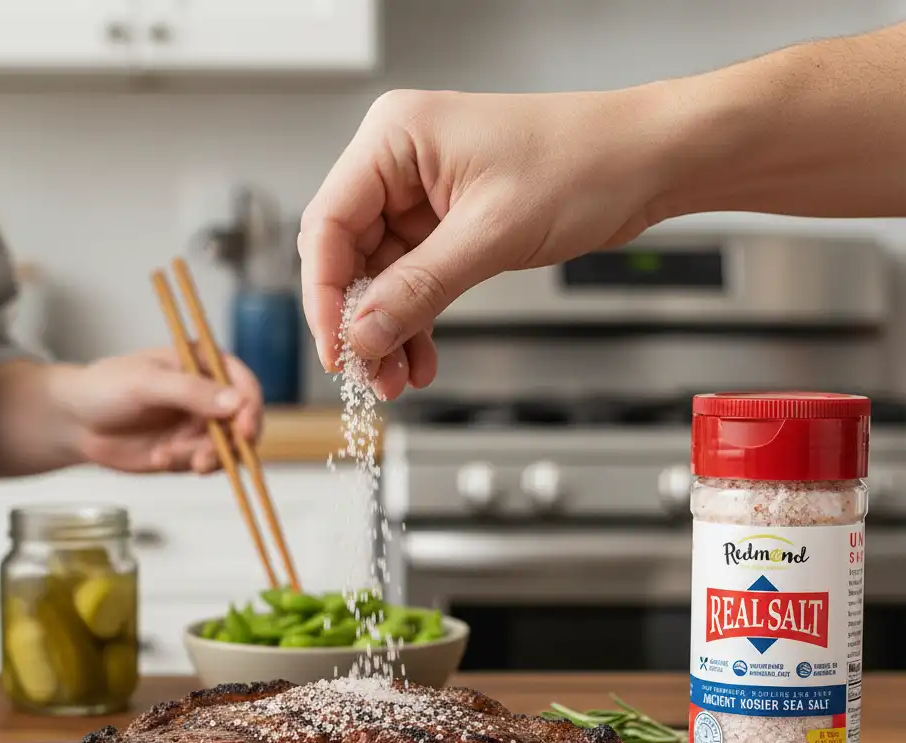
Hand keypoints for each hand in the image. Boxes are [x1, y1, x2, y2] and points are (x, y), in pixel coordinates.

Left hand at [50, 347, 263, 473]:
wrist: (75, 423)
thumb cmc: (105, 388)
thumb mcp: (146, 383)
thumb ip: (191, 391)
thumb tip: (236, 403)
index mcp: (204, 363)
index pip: (244, 384)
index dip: (250, 407)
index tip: (243, 429)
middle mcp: (211, 393)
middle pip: (245, 420)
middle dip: (229, 442)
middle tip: (205, 458)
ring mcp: (202, 423)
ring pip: (230, 447)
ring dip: (206, 457)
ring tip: (169, 457)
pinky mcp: (191, 449)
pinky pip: (210, 463)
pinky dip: (191, 465)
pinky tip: (161, 458)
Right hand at [299, 88, 668, 398]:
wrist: (645, 163)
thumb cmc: (584, 162)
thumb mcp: (490, 234)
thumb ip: (419, 288)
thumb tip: (362, 334)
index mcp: (395, 139)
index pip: (328, 223)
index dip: (324, 293)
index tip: (336, 347)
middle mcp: (400, 164)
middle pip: (349, 255)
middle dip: (359, 320)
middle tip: (369, 372)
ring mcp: (423, 197)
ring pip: (381, 277)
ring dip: (387, 331)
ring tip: (397, 377)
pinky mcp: (448, 225)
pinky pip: (414, 282)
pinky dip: (416, 321)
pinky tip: (421, 357)